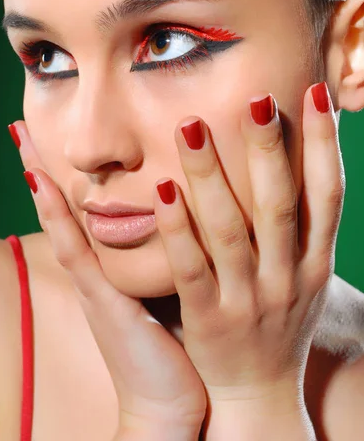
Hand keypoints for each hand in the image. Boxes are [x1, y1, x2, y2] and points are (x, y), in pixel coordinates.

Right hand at [8, 121, 206, 439]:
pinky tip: (54, 186)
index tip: (47, 138)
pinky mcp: (105, 308)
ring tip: (24, 137)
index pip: (79, 214)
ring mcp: (93, 290)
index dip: (63, 177)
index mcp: (109, 271)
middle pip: (60, 213)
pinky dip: (61, 222)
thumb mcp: (168, 292)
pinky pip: (80, 258)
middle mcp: (94, 275)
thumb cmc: (174, 347)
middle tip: (19, 125)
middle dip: (39, 169)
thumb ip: (173, 257)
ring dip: (42, 180)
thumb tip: (189, 220)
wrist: (166, 412)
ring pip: (62, 226)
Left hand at [152, 82, 344, 410]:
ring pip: (231, 231)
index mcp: (315, 262)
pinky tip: (163, 190)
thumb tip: (298, 157)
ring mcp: (249, 300)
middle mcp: (288, 278)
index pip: (328, 195)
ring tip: (191, 127)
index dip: (325, 144)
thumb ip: (301, 224)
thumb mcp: (304, 275)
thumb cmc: (279, 320)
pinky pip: (192, 270)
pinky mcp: (210, 320)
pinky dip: (179, 229)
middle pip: (280, 205)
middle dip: (268, 149)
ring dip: (212, 176)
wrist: (260, 395)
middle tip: (253, 99)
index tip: (314, 95)